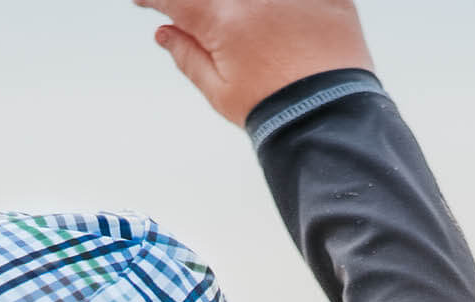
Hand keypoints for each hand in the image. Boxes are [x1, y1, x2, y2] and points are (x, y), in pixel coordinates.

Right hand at [134, 0, 374, 126]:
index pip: (177, 0)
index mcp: (223, 19)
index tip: (147, 3)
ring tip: (251, 44)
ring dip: (244, 12)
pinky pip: (297, 0)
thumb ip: (188, 56)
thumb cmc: (274, 109)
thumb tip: (165, 34)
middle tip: (208, 31)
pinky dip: (284, 11)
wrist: (326, 117)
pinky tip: (283, 34)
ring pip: (254, 2)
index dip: (156, 1)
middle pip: (217, 0)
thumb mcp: (220, 91)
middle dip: (205, 10)